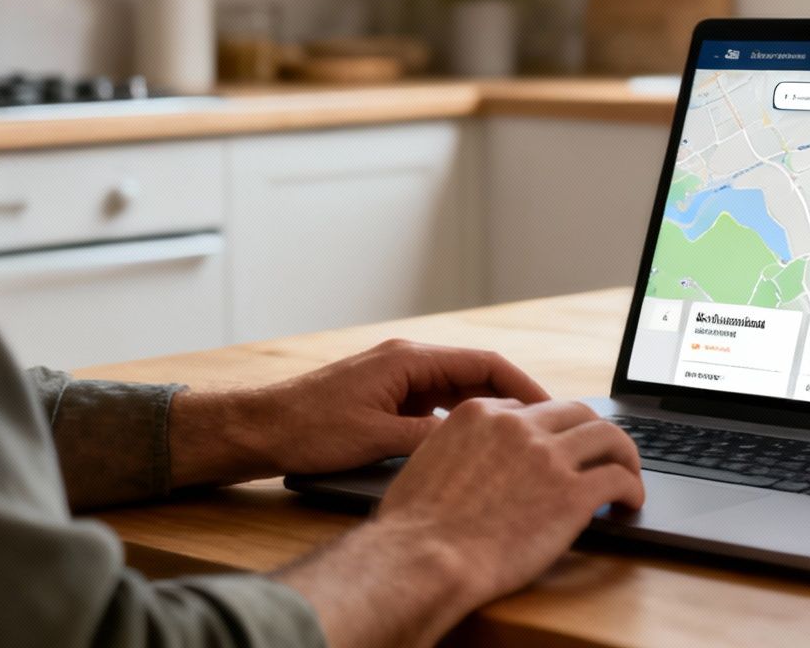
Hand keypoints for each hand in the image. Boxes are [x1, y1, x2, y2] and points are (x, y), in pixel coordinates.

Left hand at [169, 339, 549, 487]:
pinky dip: (458, 423)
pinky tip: (471, 450)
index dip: (523, 387)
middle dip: (512, 402)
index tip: (550, 409)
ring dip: (486, 414)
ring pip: (458, 392)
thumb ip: (429, 439)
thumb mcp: (377, 440)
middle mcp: (407, 361)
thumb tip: (475, 447)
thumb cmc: (309, 430)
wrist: (259, 430)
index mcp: (409, 360)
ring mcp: (397, 379)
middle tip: (543, 430)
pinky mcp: (386, 397)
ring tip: (516, 444)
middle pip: (476, 375)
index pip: (484, 364)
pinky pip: (435, 405)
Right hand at [380, 398, 645, 598]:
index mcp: (480, 414)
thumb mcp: (426, 463)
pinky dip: (632, 488)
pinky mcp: (572, 493)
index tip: (559, 448)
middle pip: (576, 412)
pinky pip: (617, 478)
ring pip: (607, 436)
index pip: (532, 409)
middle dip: (594, 431)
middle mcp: (519, 426)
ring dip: (624, 454)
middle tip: (604, 453)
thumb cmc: (413, 528)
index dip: (551, 430)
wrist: (423, 560)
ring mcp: (548, 456)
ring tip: (628, 473)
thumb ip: (457, 449)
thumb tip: (473, 460)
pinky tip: (630, 502)